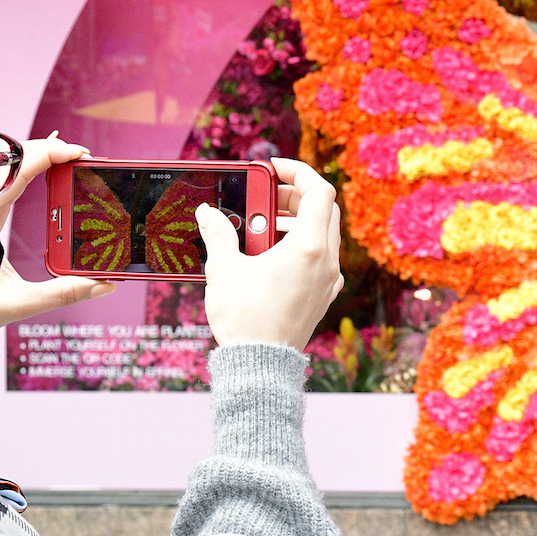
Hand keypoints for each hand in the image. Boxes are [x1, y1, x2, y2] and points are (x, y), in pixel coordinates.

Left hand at [0, 132, 112, 353]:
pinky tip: (49, 165)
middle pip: (17, 158)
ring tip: (72, 158)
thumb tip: (103, 285)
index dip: (50, 153)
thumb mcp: (17, 303)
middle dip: (52, 149)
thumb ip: (60, 294)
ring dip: (41, 155)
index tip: (79, 154)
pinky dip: (30, 166)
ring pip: (10, 164)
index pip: (19, 169)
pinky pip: (7, 177)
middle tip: (84, 157)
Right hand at [197, 158, 343, 350]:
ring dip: (297, 221)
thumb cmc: (245, 318)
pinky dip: (301, 245)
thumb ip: (219, 234)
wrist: (261, 365)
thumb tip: (208, 213)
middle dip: (295, 196)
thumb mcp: (224, 269)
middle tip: (265, 195)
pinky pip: (320, 258)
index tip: (274, 169)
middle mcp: (327, 262)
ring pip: (324, 234)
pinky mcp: (322, 296)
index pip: (320, 191)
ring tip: (263, 225)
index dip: (299, 172)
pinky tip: (271, 254)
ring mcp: (328, 281)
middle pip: (324, 210)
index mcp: (310, 248)